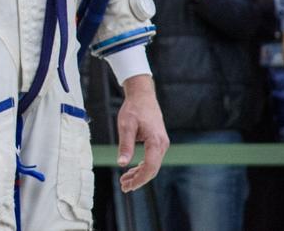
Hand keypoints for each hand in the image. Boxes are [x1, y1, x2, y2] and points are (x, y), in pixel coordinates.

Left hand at [115, 75, 167, 192]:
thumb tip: (121, 163)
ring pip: (152, 165)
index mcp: (156, 141)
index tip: (127, 185)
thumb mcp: (125, 126)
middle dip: (138, 180)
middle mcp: (162, 144)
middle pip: (152, 169)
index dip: (139, 179)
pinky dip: (142, 166)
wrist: (143, 95)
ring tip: (125, 180)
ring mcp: (162, 143)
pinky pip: (152, 159)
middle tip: (123, 187)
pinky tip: (132, 170)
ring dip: (139, 174)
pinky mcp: (158, 142)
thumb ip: (125, 145)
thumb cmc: (134, 108)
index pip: (150, 167)